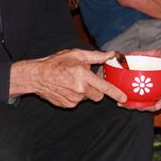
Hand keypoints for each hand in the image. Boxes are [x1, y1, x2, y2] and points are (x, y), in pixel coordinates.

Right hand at [11, 49, 126, 108]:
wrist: (37, 76)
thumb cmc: (56, 63)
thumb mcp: (76, 55)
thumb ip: (96, 56)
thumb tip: (112, 54)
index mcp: (83, 75)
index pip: (105, 87)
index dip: (116, 93)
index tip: (123, 98)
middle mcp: (80, 89)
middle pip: (98, 96)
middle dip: (97, 90)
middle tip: (86, 81)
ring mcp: (74, 99)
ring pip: (87, 98)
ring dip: (84, 92)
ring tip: (72, 82)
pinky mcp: (68, 105)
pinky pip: (77, 102)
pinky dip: (75, 96)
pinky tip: (66, 88)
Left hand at [116, 48, 160, 111]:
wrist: (129, 59)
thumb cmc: (144, 57)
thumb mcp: (152, 54)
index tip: (157, 106)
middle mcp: (155, 90)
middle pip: (154, 102)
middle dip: (146, 108)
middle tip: (137, 108)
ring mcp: (145, 93)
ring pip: (142, 104)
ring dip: (135, 107)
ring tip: (126, 106)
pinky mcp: (135, 94)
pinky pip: (133, 101)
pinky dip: (127, 103)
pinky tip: (120, 104)